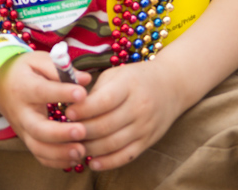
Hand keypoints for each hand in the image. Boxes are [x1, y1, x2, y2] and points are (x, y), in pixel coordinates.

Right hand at [0, 51, 91, 168]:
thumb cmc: (24, 70)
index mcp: (24, 87)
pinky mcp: (27, 140)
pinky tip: (75, 158)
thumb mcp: (38, 60)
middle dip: (60, 133)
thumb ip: (60, 68)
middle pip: (37, 129)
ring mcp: (23, 129)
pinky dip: (56, 161)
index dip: (62, 93)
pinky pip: (39, 156)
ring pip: (38, 148)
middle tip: (82, 131)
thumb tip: (85, 80)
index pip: (42, 91)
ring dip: (60, 153)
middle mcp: (21, 112)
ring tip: (81, 150)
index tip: (82, 94)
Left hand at [65, 59, 182, 171]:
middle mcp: (139, 106)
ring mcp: (145, 126)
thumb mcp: (117, 74)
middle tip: (65, 132)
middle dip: (82, 131)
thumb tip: (72, 107)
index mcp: (129, 85)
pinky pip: (126, 156)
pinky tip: (93, 163)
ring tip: (75, 147)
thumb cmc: (136, 77)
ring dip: (91, 148)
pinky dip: (108, 162)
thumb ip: (96, 90)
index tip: (67, 112)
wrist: (172, 85)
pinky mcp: (148, 141)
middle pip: (106, 125)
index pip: (103, 101)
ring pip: (113, 143)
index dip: (83, 109)